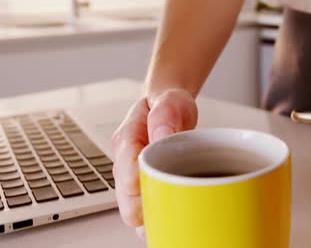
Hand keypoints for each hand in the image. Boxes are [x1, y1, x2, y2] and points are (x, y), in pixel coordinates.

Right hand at [111, 89, 197, 228]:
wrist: (167, 107)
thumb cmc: (168, 106)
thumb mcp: (170, 102)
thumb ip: (165, 115)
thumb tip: (162, 136)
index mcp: (127, 140)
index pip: (126, 172)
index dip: (142, 185)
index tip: (162, 187)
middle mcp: (125, 164)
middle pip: (127, 201)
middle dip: (148, 210)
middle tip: (174, 208)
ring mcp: (133, 178)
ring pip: (135, 211)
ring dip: (152, 219)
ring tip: (174, 219)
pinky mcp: (145, 188)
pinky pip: (146, 211)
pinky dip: (158, 218)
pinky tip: (173, 219)